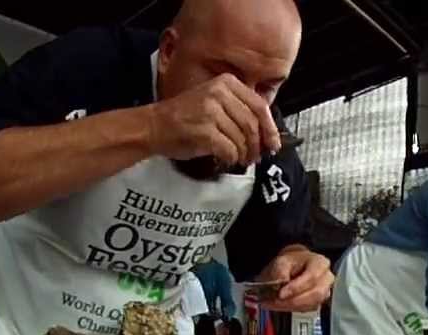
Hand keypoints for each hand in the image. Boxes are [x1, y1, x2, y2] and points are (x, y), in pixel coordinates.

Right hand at [145, 74, 281, 168]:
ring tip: (241, 159)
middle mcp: (219, 93)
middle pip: (253, 124)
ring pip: (242, 139)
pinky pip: (230, 149)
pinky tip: (227, 159)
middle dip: (257, 145)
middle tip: (256, 156)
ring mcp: (211, 111)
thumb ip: (238, 111)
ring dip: (244, 154)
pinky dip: (232, 158)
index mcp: (226, 83)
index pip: (259, 105)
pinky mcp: (205, 131)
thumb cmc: (185, 118)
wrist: (154, 126)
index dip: (270, 128)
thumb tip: (266, 135)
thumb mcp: (214, 103)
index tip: (273, 143)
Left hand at [257, 246, 332, 311]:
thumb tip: (282, 282)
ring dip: (291, 306)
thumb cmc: (290, 264)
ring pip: (311, 304)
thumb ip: (281, 271)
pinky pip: (307, 309)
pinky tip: (281, 305)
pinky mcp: (318, 302)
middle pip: (315, 293)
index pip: (312, 277)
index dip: (296, 287)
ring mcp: (324, 291)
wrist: (291, 269)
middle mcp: (326, 278)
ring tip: (274, 304)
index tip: (281, 294)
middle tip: (276, 301)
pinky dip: (292, 309)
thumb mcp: (281, 261)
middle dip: (293, 300)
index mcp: (320, 263)